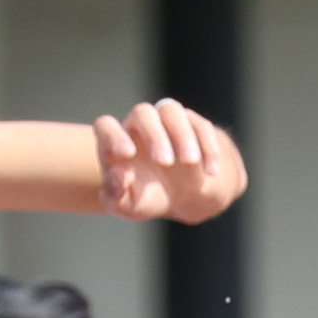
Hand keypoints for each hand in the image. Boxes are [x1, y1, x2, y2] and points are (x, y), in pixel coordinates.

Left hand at [94, 102, 246, 224]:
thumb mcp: (129, 206)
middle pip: (143, 113)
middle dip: (155, 136)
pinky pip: (201, 126)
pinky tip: (211, 172)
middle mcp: (140, 125)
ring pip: (172, 111)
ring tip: (191, 163)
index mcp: (117, 143)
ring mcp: (167, 122)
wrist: (179, 194)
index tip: (127, 154)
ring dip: (183, 135)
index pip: (106, 126)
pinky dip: (208, 147)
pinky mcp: (193, 125)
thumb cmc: (146, 198)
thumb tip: (118, 176)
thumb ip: (116, 196)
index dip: (113, 135)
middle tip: (166, 162)